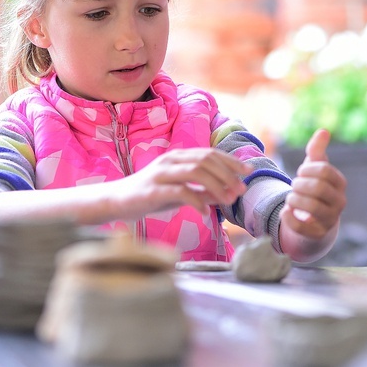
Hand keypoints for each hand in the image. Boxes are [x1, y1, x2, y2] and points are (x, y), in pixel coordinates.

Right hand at [112, 148, 251, 219]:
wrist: (117, 202)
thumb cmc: (151, 196)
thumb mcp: (181, 192)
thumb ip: (202, 191)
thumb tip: (227, 194)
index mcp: (178, 157)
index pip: (210, 153)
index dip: (231, 161)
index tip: (249, 172)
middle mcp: (171, 160)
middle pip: (206, 160)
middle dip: (228, 175)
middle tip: (240, 191)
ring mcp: (161, 173)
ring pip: (196, 172)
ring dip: (216, 186)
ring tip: (227, 201)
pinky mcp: (153, 190)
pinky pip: (180, 191)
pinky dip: (197, 201)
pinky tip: (205, 213)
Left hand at [280, 129, 345, 238]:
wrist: (313, 221)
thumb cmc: (314, 189)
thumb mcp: (315, 169)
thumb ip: (317, 151)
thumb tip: (323, 131)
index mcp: (340, 184)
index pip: (325, 171)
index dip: (308, 169)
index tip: (300, 172)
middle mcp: (339, 202)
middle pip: (318, 188)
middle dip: (299, 184)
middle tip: (294, 185)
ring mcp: (330, 220)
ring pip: (310, 207)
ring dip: (293, 199)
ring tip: (291, 198)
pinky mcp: (317, 234)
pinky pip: (300, 226)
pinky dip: (288, 216)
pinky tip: (286, 211)